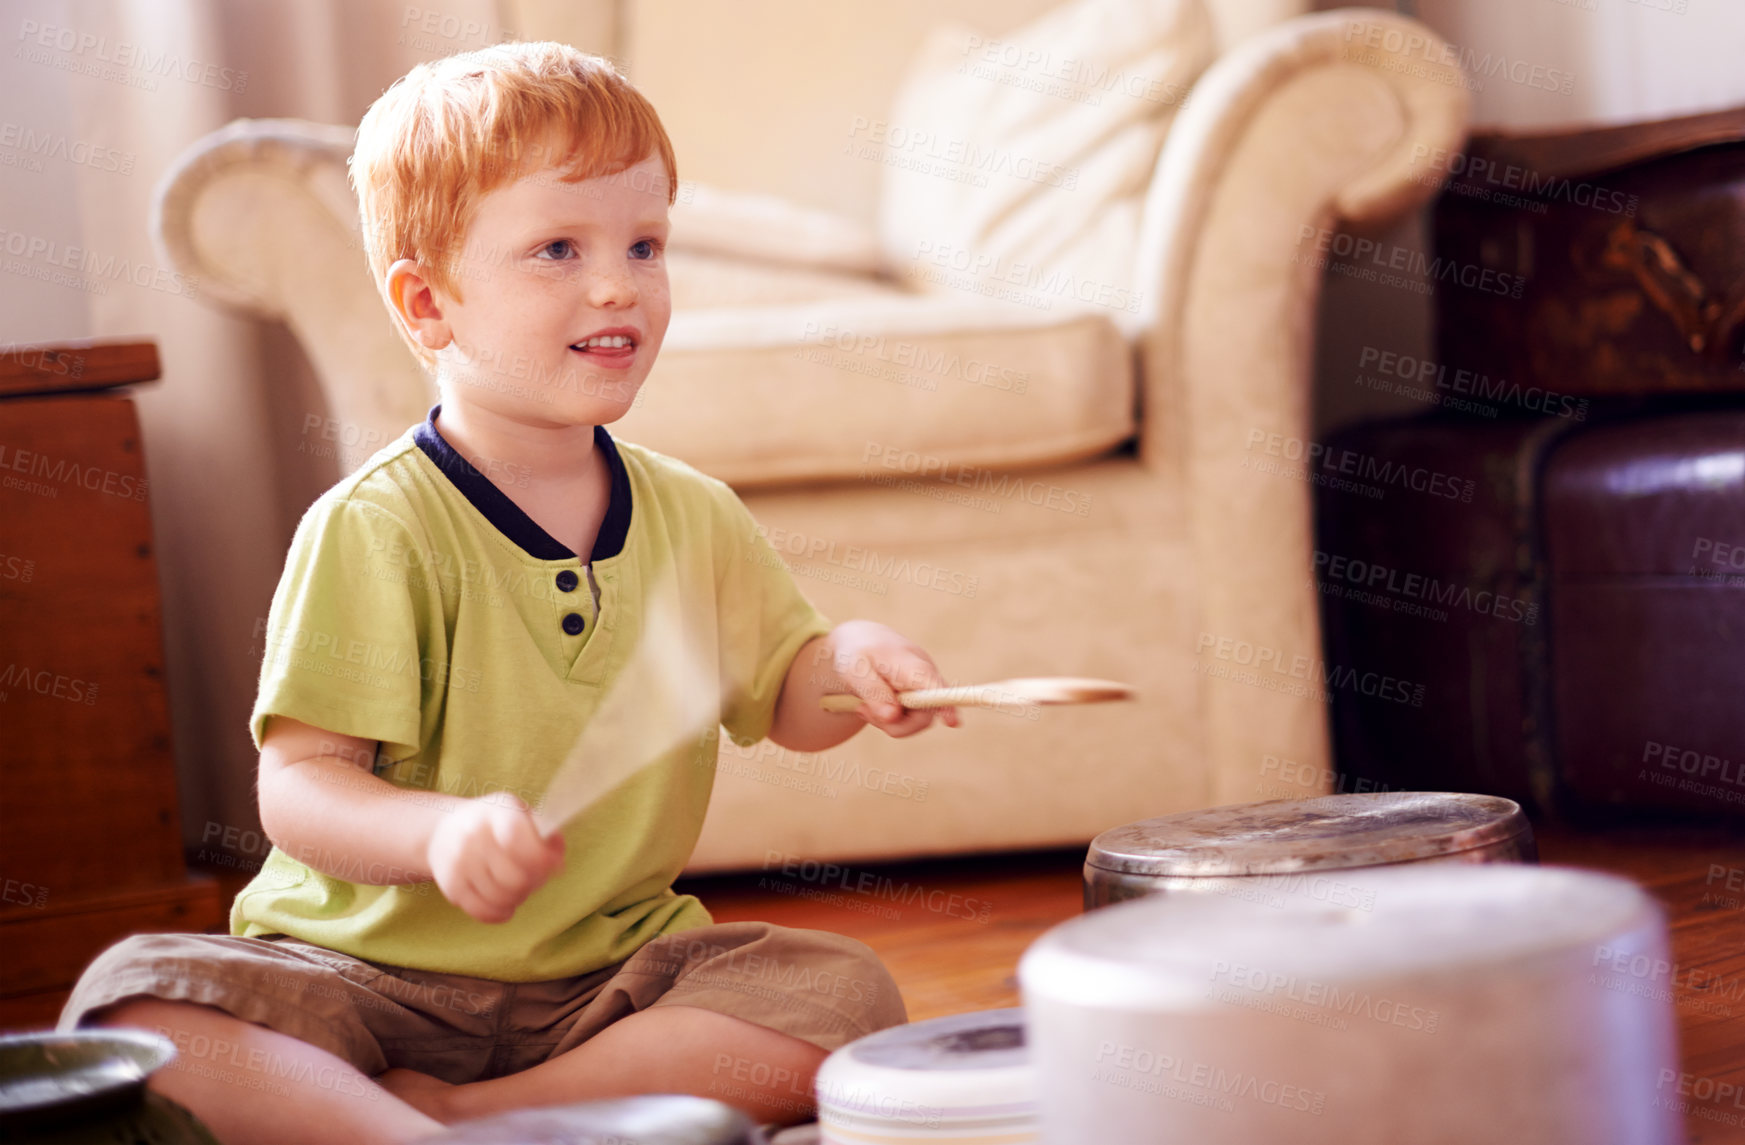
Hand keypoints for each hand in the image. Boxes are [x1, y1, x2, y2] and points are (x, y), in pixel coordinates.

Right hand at [425, 792, 564, 922]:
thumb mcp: (524, 817)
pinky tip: (507, 906)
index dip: (540, 859)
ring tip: (518, 889)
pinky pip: (482, 911)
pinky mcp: (450, 884)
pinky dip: (500, 913)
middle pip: (514, 877)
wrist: (447, 830)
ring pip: (501, 897)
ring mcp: (458, 860)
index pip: (517, 840)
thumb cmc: (499, 825)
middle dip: (533, 884)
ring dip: (517, 898)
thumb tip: (557, 866)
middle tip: (534, 879)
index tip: (551, 865)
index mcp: (499, 811)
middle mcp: (474, 833)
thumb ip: (548, 837)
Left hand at [825, 620, 959, 737]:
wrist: (863, 639)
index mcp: (911, 665)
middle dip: (895, 724)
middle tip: (863, 711)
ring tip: (864, 706)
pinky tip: (872, 706)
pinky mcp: (922, 694)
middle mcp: (926, 675)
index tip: (953, 722)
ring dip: (890, 721)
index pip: (933, 685)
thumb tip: (892, 717)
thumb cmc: (858, 653)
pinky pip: (913, 717)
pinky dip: (892, 718)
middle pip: (925, 715)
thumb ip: (873, 693)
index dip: (944, 704)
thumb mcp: (854, 671)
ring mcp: (927, 685)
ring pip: (919, 720)